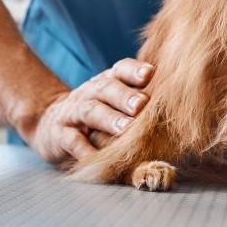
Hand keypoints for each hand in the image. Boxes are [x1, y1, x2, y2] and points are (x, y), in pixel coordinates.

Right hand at [26, 58, 153, 164]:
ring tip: (125, 129)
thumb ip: (138, 103)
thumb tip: (176, 111)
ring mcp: (73, 112)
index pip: (121, 69)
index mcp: (108, 81)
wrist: (50, 124)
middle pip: (108, 88)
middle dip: (125, 96)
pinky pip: (71, 140)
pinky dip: (83, 149)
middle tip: (142, 105)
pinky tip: (96, 157)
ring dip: (109, 119)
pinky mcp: (59, 135)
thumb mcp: (113, 103)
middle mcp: (90, 92)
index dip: (134, 70)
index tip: (150, 73)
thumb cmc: (97, 115)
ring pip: (91, 111)